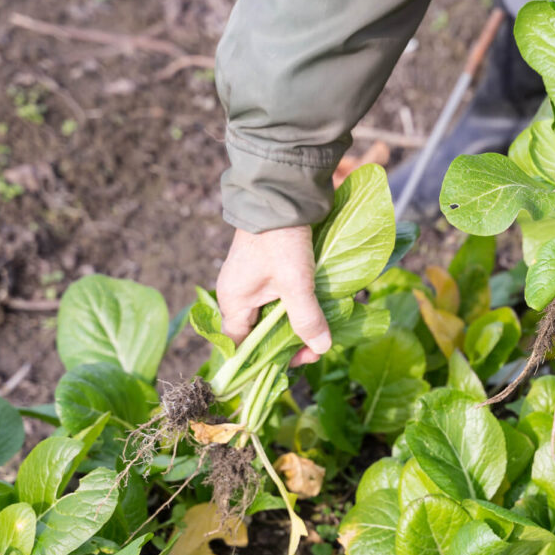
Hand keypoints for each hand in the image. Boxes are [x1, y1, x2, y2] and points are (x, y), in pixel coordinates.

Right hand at [217, 227, 330, 366]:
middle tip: (316, 348)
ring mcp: (252, 281)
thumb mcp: (296, 283)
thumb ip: (307, 318)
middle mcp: (238, 294)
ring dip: (295, 325)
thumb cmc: (281, 240)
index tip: (296, 361)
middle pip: (258, 333)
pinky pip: (280, 299)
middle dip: (288, 344)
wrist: (281, 193)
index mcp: (234, 301)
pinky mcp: (268, 269)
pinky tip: (317, 310)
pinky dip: (297, 308)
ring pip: (272, 316)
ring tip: (321, 331)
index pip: (240, 345)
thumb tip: (320, 349)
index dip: (265, 359)